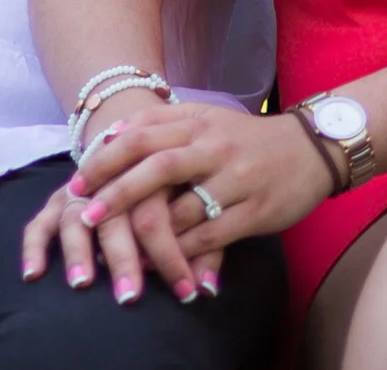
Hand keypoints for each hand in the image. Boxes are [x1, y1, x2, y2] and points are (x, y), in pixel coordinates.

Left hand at [28, 101, 331, 299]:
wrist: (308, 150)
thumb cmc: (246, 138)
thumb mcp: (206, 119)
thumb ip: (163, 124)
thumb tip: (111, 136)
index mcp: (198, 122)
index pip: (143, 134)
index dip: (106, 157)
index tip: (77, 181)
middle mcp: (214, 147)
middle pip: (158, 168)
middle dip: (117, 193)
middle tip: (86, 216)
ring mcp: (236, 179)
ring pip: (183, 208)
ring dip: (148, 234)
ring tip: (119, 253)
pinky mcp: (255, 211)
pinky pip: (212, 235)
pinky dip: (185, 252)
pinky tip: (164, 267)